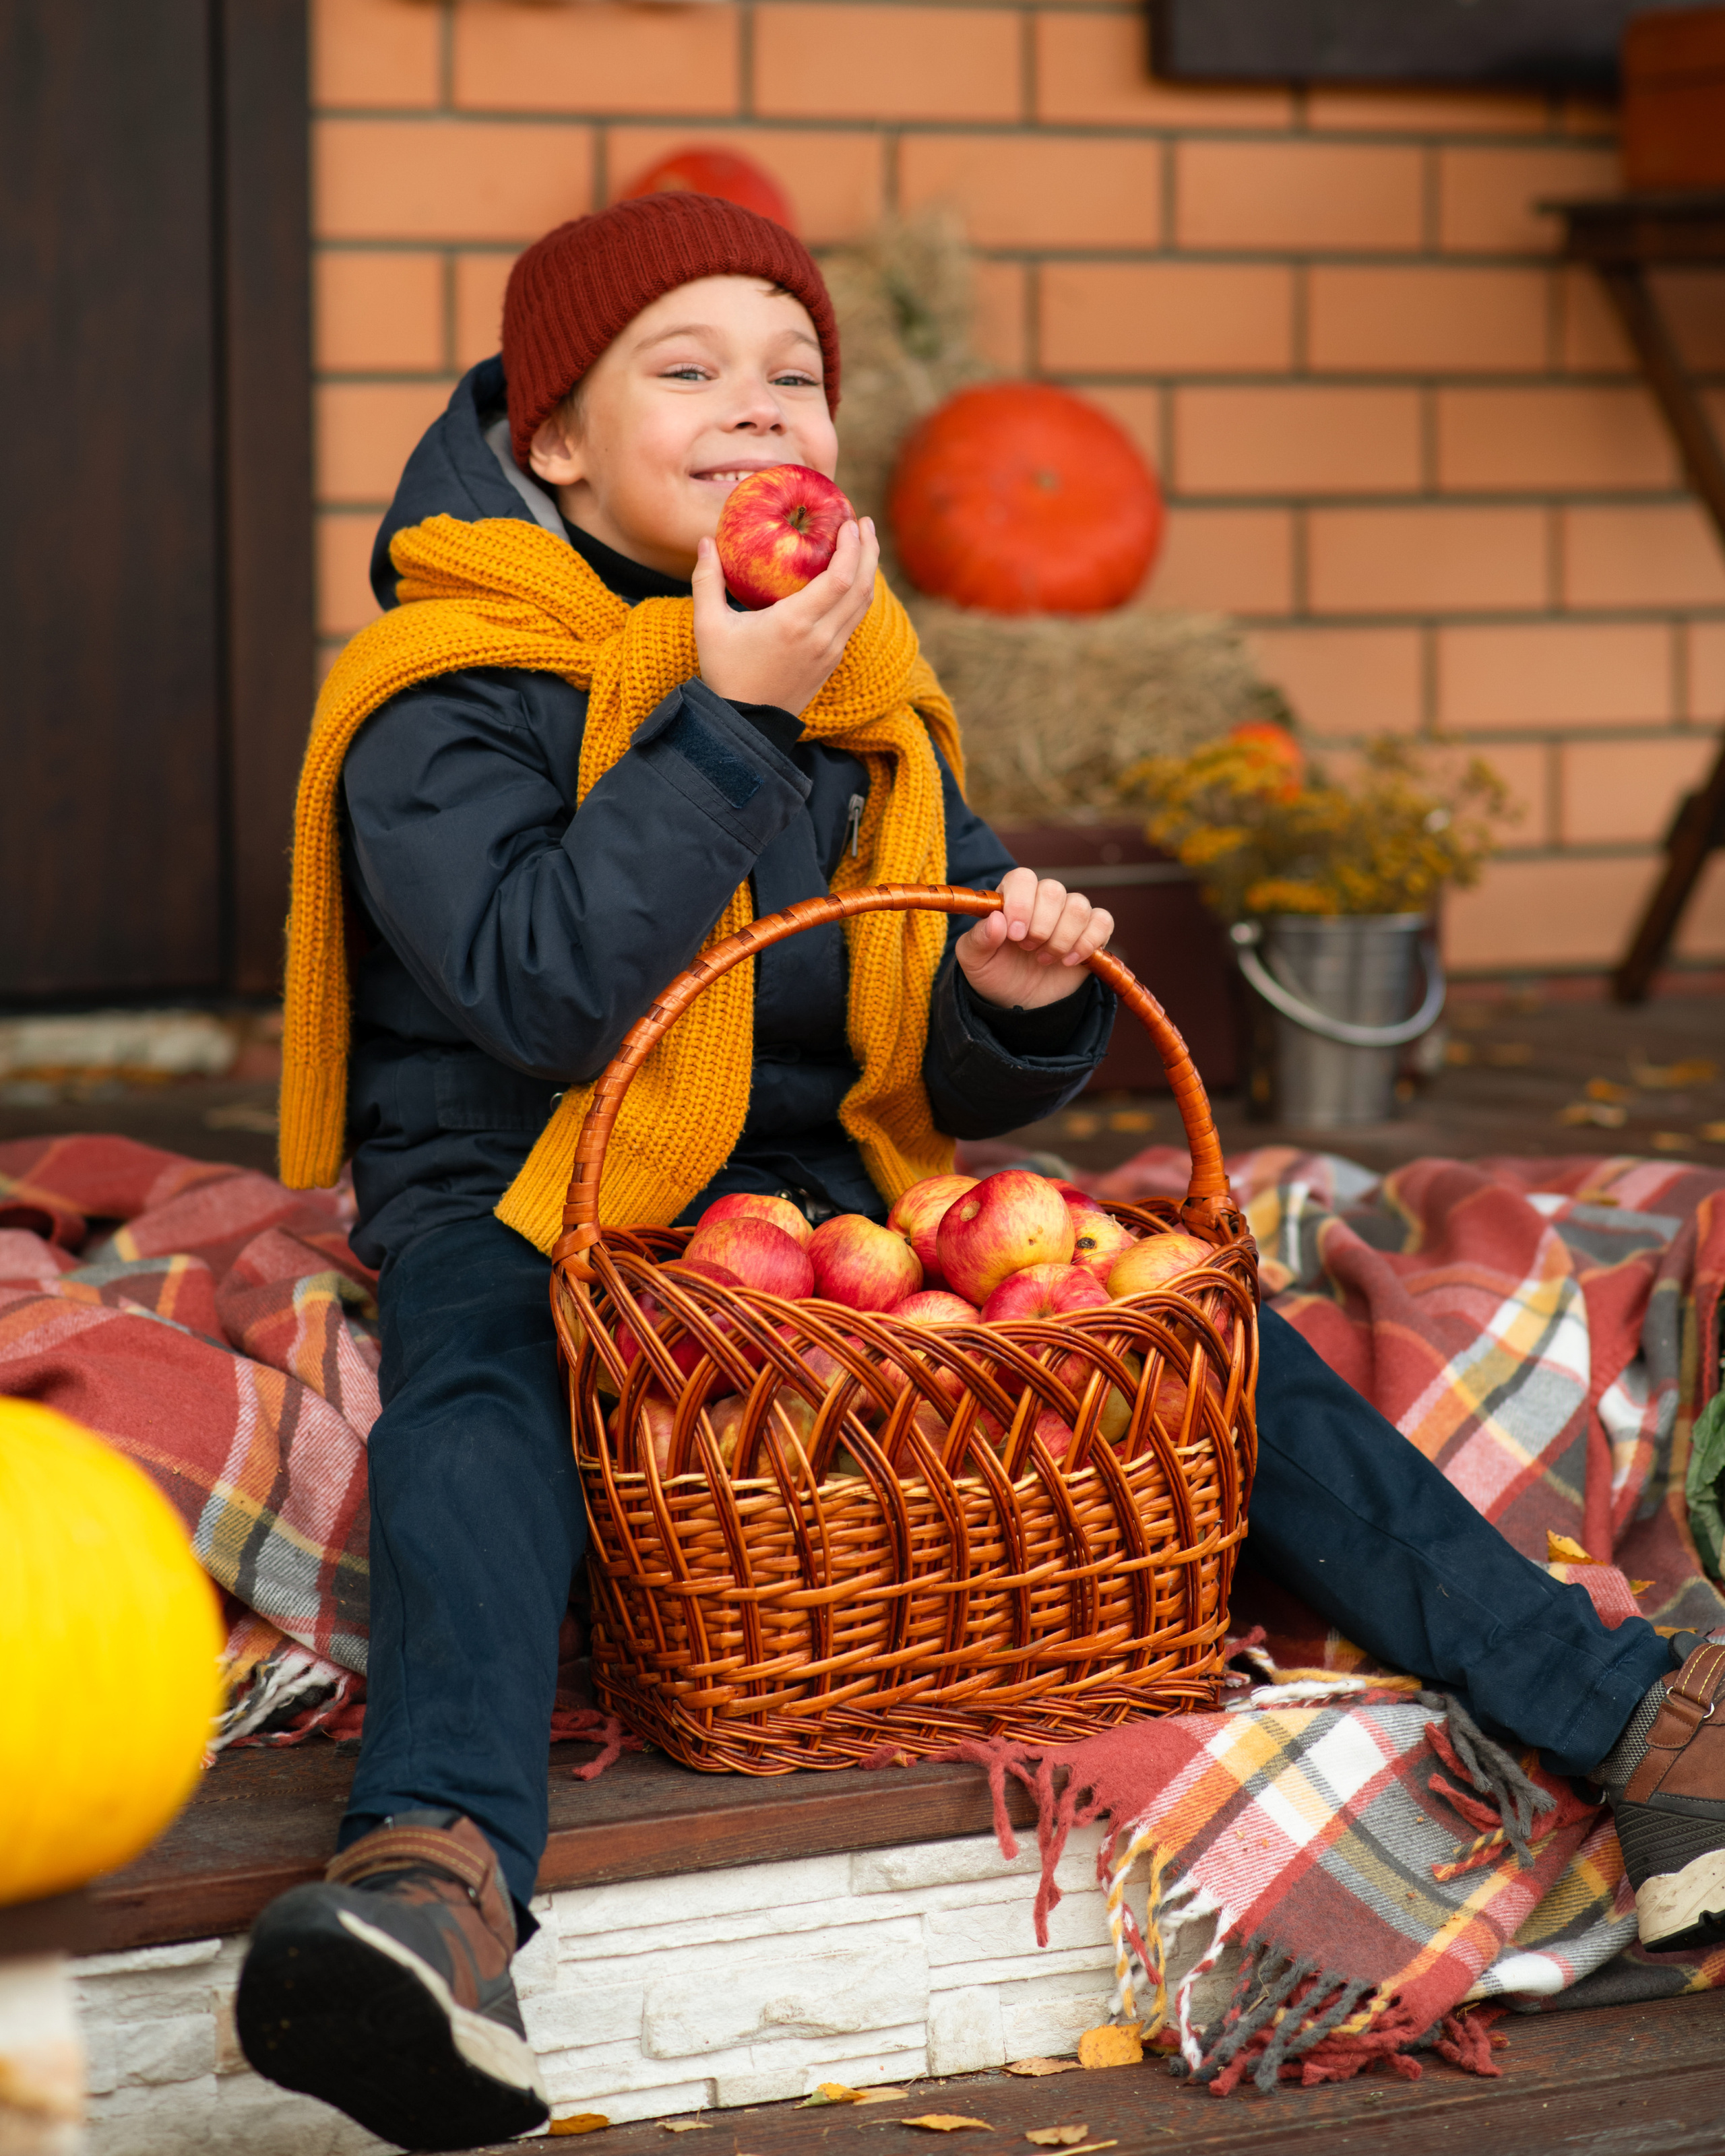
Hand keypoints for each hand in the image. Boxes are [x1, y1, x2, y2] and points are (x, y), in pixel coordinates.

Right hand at [692, 517, 880, 715]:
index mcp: (795, 623)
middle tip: (865, 522)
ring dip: (868, 571)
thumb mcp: (709, 626)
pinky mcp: (832, 661)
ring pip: (862, 605)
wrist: (746, 724)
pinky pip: (853, 620)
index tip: (851, 522)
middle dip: (869, 551)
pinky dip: (857, 593)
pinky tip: (849, 578)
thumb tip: (704, 541)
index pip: (840, 578)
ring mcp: (831, 651)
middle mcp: (821, 637)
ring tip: (863, 544)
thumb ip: (707, 581)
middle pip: (862, 588)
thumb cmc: (725, 673)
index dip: (852, 547)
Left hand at [956, 869, 1114, 1010]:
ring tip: (1044, 959)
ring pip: (1079, 905)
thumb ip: (978, 939)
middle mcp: (1041, 901)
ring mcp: (1068, 915)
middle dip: (1041, 925)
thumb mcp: (974, 961)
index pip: (1022, 878)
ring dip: (1062, 938)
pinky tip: (1069, 961)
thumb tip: (996, 920)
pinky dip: (1088, 942)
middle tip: (1027, 949)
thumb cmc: (996, 974)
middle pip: (1053, 890)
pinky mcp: (1091, 932)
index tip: (1014, 934)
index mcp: (1011, 898)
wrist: (1020, 1004)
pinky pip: (1102, 921)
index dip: (1021, 903)